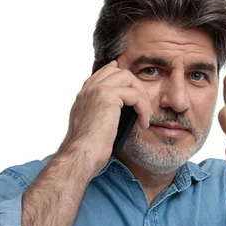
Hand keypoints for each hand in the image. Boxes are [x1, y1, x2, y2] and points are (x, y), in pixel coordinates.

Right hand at [60, 61, 152, 175]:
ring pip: (128, 78)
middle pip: (118, 71)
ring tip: (145, 115)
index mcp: (84, 95)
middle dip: (135, 86)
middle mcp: (89, 89)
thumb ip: (101, 113)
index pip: (103, 73)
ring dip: (142, 95)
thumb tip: (118, 113)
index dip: (119, 74)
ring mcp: (97, 90)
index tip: (131, 83)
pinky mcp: (107, 96)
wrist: (80, 155)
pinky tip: (143, 122)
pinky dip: (144, 108)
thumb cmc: (87, 149)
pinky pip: (135, 94)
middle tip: (143, 106)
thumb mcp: (93, 126)